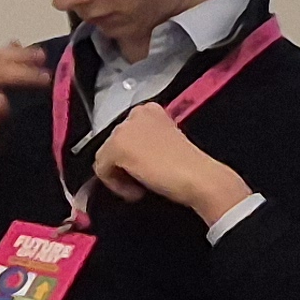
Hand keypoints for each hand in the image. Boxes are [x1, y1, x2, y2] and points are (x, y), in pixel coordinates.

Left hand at [88, 100, 251, 220]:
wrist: (198, 176)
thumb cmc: (189, 165)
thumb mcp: (165, 143)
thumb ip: (146, 142)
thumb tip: (130, 157)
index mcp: (150, 110)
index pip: (126, 135)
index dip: (132, 156)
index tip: (146, 167)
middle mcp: (135, 113)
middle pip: (113, 145)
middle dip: (124, 165)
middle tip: (143, 180)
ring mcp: (124, 129)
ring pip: (105, 157)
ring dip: (121, 175)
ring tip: (141, 186)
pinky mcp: (117, 147)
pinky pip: (102, 171)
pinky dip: (116, 185)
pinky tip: (136, 189)